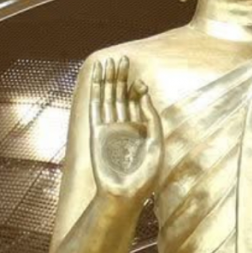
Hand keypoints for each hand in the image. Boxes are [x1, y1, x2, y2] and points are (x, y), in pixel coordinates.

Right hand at [89, 56, 161, 201]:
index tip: (140, 83)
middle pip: (121, 95)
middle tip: (123, 58)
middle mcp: (124, 127)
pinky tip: (96, 77)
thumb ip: (152, 119)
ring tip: (109, 61)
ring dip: (108, 80)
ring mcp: (109, 128)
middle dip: (122, 77)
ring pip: (108, 98)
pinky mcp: (97, 132)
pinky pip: (95, 107)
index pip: (137, 102)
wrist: (124, 194)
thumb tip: (143, 93)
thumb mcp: (156, 145)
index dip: (138, 90)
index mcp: (140, 130)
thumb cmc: (144, 177)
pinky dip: (95, 91)